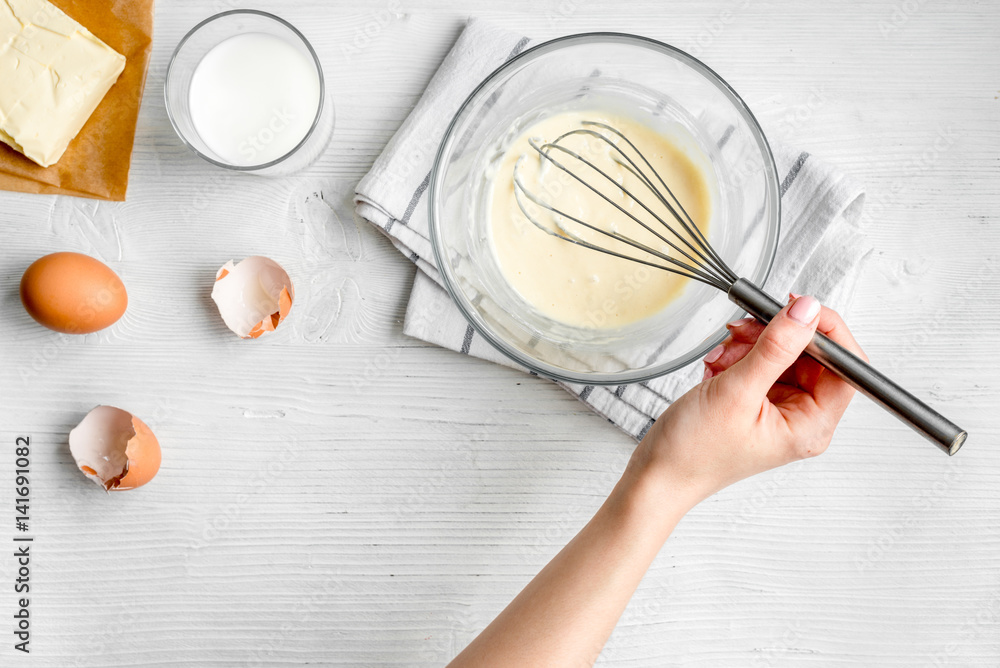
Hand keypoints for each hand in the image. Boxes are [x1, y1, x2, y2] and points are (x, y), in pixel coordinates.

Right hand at [627, 295, 866, 510]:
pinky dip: (738, 356)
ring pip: (782, 355)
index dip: (826, 332)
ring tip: (723, 355)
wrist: (658, 474)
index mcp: (811, 425)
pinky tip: (718, 365)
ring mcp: (779, 410)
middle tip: (747, 330)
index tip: (799, 307)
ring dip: (751, 345)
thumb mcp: (737, 392)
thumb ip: (775, 348)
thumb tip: (806, 311)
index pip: (845, 368)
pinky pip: (760, 363)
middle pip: (811, 356)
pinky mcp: (757, 402)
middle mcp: (801, 418)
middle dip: (776, 337)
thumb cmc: (694, 452)